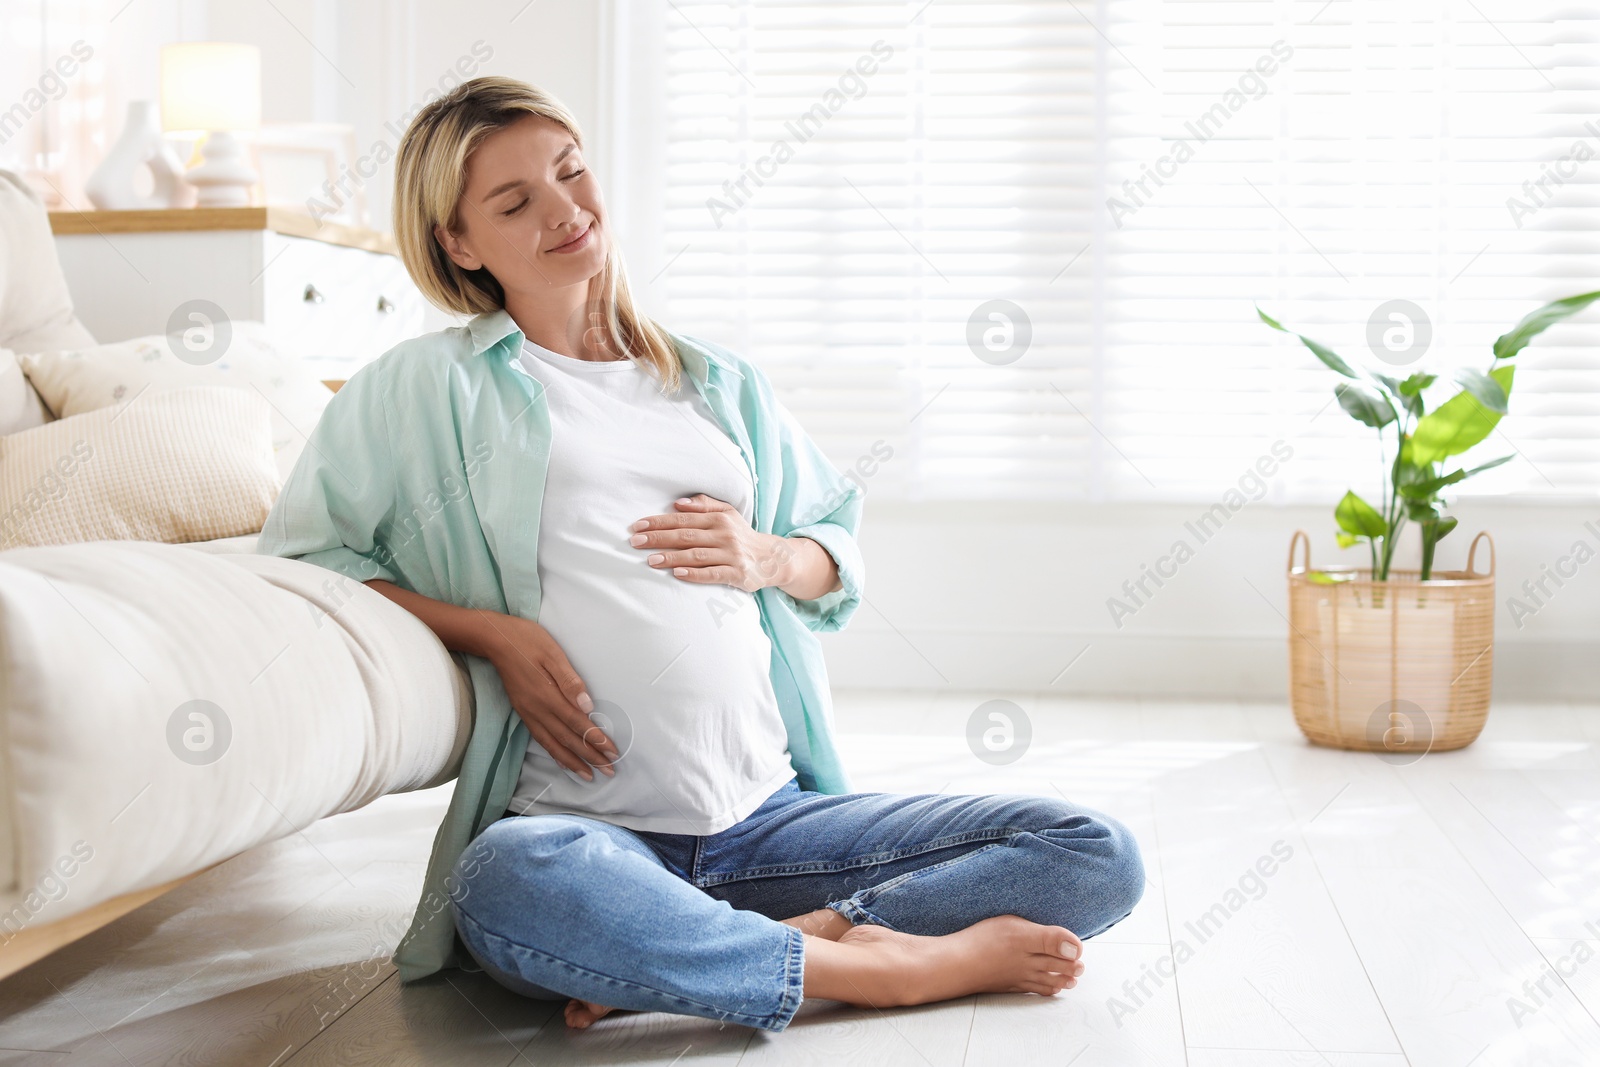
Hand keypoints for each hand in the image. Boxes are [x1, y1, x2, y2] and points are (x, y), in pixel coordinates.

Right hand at [482, 614, 618, 780]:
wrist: (495, 640)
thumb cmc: (528, 641)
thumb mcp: (553, 653)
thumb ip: (570, 681)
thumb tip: (587, 706)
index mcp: (548, 695)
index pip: (577, 723)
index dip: (596, 739)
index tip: (613, 752)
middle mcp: (537, 709)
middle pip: (568, 739)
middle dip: (590, 756)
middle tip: (609, 771)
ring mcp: (528, 712)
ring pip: (553, 744)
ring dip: (573, 761)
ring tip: (589, 774)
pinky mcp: (523, 711)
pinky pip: (540, 738)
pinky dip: (553, 753)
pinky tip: (563, 761)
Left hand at [628, 494, 794, 591]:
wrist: (772, 558)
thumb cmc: (741, 534)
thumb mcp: (728, 513)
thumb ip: (704, 505)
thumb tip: (677, 503)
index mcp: (719, 518)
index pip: (683, 519)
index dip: (659, 522)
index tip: (638, 526)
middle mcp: (725, 535)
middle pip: (686, 536)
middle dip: (659, 538)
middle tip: (635, 542)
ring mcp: (732, 555)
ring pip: (696, 555)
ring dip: (672, 557)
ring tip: (650, 560)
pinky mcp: (738, 574)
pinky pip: (713, 574)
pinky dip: (694, 574)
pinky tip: (678, 574)